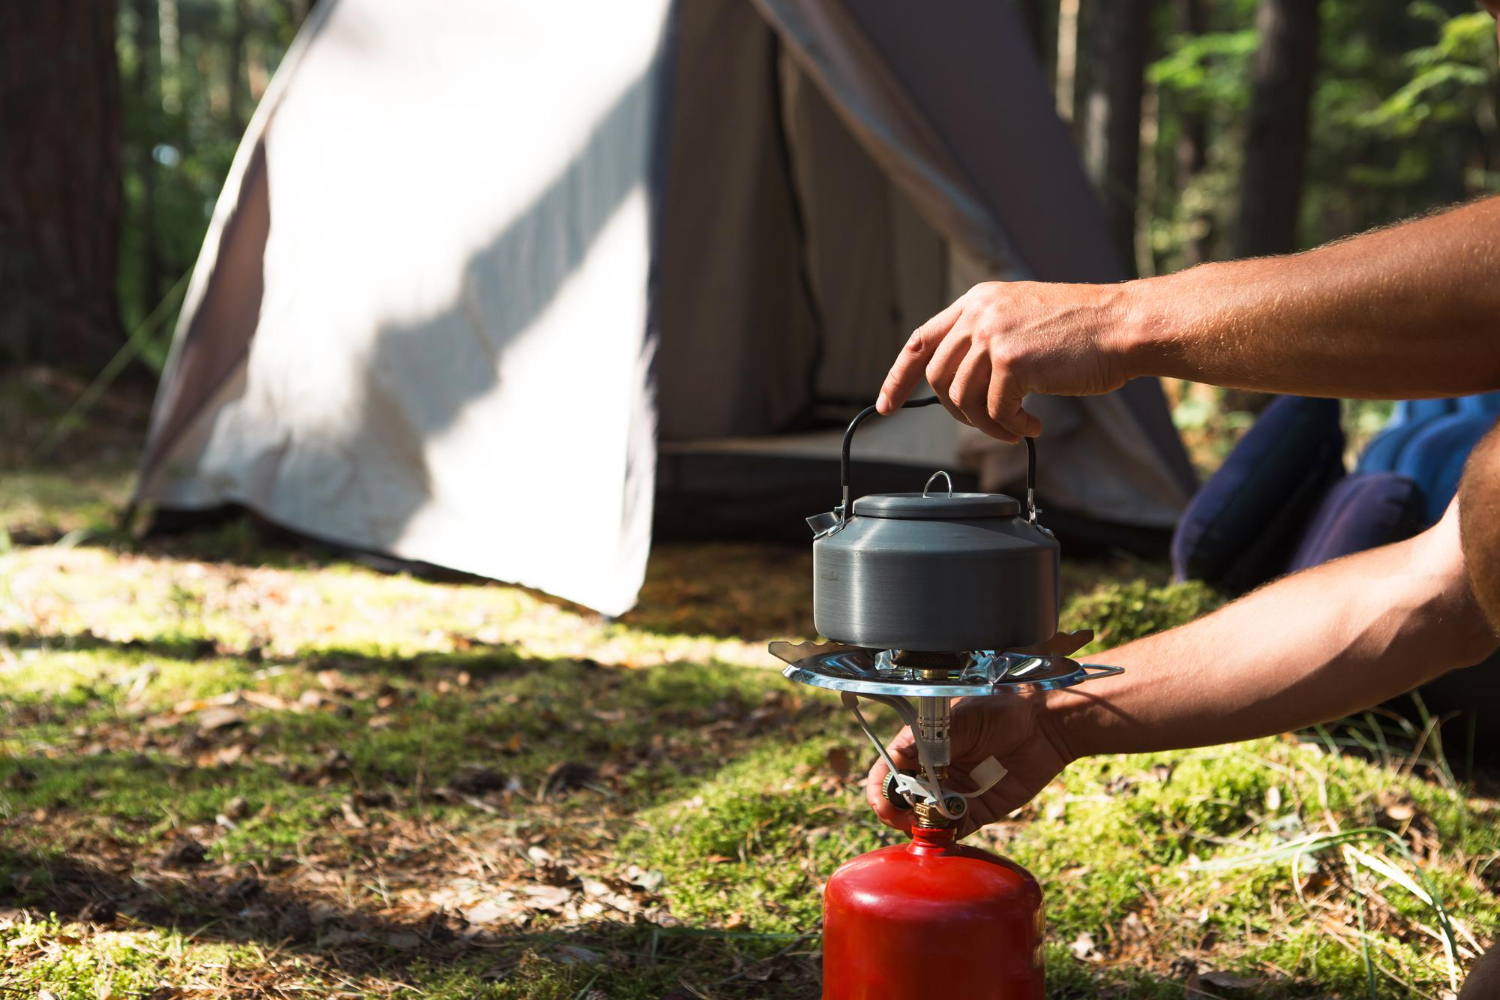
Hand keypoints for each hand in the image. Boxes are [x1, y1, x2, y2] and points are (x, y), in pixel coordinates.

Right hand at [864, 690, 1075, 838]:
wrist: (1044, 726)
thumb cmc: (1000, 710)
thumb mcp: (961, 717)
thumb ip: (930, 738)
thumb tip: (900, 757)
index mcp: (921, 745)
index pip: (887, 769)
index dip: (880, 788)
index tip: (885, 803)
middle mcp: (932, 771)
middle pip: (900, 800)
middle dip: (895, 813)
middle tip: (905, 819)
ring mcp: (953, 793)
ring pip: (922, 820)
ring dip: (919, 827)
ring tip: (927, 826)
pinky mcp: (976, 811)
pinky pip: (953, 831)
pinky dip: (945, 838)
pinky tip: (946, 834)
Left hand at [876, 281, 1132, 441]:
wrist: (1124, 325)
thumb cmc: (1084, 330)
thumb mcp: (1021, 320)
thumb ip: (986, 339)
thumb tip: (959, 384)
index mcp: (977, 301)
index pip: (919, 341)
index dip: (897, 377)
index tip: (886, 405)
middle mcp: (978, 313)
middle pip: (937, 378)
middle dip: (958, 412)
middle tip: (991, 423)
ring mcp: (993, 336)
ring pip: (962, 400)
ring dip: (988, 424)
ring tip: (1017, 427)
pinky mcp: (1012, 362)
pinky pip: (995, 412)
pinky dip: (1011, 427)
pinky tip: (1033, 425)